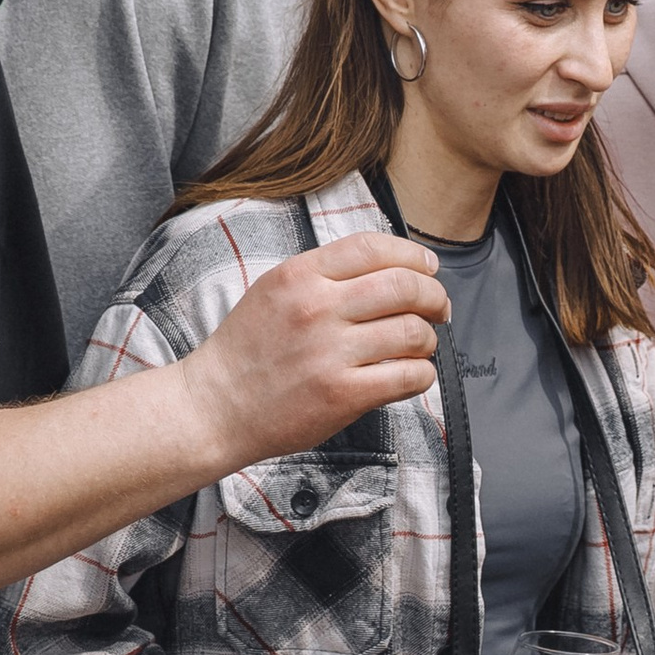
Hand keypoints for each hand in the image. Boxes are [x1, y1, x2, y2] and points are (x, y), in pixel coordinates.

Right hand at [182, 231, 444, 470]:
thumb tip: (388, 268)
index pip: (373, 247)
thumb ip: (323, 274)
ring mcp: (330, 353)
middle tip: (439, 309)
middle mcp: (317, 308)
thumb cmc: (246, 351)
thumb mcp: (274, 291)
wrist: (214, 407)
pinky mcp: (342, 395)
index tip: (428, 268)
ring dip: (428, 338)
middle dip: (434, 296)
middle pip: (404, 286)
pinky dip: (423, 374)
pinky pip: (409, 376)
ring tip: (421, 346)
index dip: (412, 255)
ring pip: (412, 331)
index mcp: (300, 275)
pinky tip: (413, 374)